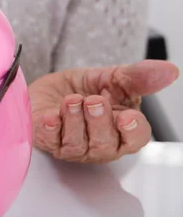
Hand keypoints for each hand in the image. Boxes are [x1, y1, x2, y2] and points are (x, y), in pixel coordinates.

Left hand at [30, 60, 178, 162]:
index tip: (127, 117)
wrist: (51, 88)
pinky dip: (50, 128)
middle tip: (94, 101)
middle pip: (105, 144)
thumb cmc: (84, 89)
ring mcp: (72, 146)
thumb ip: (138, 77)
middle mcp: (98, 144)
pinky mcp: (46, 140)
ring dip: (74, 120)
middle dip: (99, 122)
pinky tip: (50, 117)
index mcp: (121, 131)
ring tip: (71, 100)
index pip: (134, 139)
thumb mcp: (113, 78)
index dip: (132, 131)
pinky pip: (49, 139)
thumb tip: (169, 70)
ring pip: (77, 143)